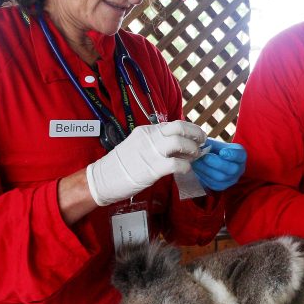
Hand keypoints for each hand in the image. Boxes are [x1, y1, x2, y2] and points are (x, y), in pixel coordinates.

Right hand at [86, 121, 205, 205]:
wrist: (101, 179)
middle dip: (196, 133)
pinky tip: (186, 170)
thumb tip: (181, 147)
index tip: (197, 137)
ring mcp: (151, 152)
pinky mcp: (152, 168)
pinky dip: (186, 166)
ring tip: (194, 157)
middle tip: (202, 142)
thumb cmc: (121, 165)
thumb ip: (157, 143)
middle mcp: (150, 137)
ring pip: (180, 142)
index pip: (174, 124)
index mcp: (147, 130)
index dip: (190, 129)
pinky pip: (177, 164)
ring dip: (193, 150)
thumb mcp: (139, 146)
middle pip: (180, 127)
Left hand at [191, 139, 246, 190]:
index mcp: (240, 156)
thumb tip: (200, 144)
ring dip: (206, 169)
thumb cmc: (215, 151)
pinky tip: (196, 168)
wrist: (213, 163)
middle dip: (217, 163)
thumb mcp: (216, 144)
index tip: (222, 152)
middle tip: (205, 157)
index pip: (239, 156)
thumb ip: (210, 144)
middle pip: (231, 169)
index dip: (231, 155)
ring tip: (196, 161)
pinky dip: (203, 175)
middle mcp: (239, 169)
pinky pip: (212, 183)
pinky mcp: (220, 186)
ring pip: (220, 178)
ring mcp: (231, 180)